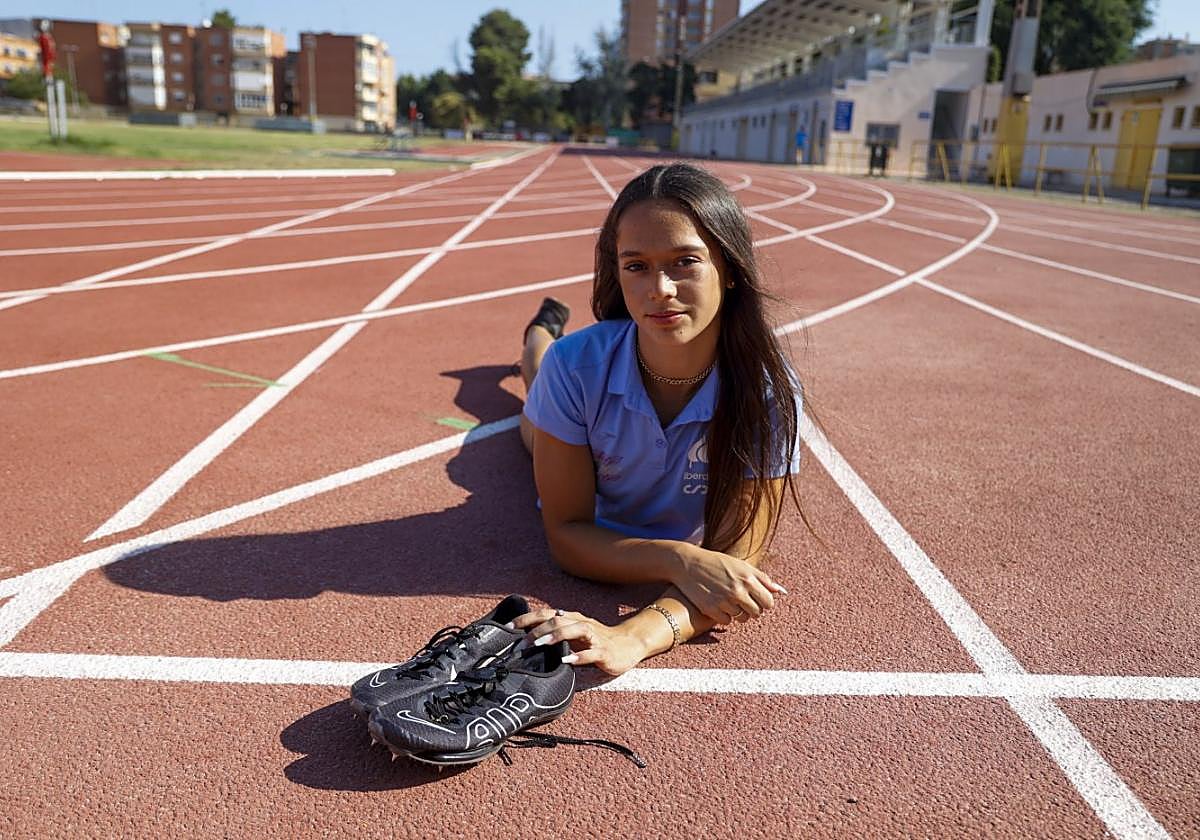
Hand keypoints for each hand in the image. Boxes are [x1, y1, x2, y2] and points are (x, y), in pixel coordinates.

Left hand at [512, 607, 646, 675]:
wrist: (630, 643)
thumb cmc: (598, 639)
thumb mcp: (575, 633)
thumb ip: (556, 632)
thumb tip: (529, 635)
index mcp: (572, 619)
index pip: (546, 614)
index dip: (527, 619)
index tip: (508, 627)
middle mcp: (581, 624)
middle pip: (557, 620)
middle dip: (537, 630)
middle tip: (520, 643)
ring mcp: (594, 637)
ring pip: (575, 629)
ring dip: (556, 636)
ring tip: (540, 645)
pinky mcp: (605, 651)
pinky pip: (592, 652)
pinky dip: (579, 656)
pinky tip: (568, 661)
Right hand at [673, 547, 785, 623]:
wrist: (687, 564)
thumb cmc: (717, 563)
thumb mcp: (741, 566)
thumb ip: (762, 579)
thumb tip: (782, 592)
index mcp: (748, 578)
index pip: (769, 602)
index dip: (764, 602)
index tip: (755, 598)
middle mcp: (738, 590)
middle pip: (757, 613)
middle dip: (752, 609)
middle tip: (741, 600)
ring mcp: (724, 600)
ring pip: (742, 619)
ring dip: (738, 613)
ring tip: (728, 601)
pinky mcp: (711, 609)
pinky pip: (727, 622)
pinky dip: (724, 616)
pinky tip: (718, 605)